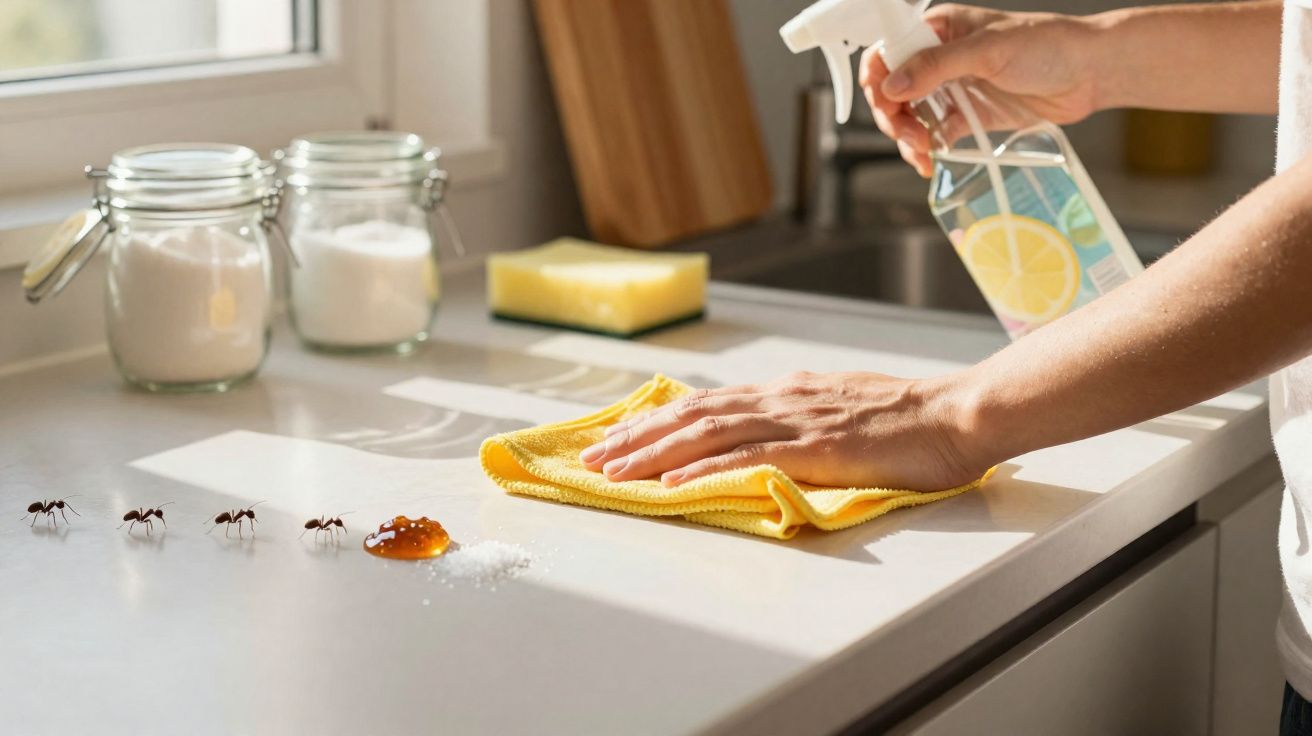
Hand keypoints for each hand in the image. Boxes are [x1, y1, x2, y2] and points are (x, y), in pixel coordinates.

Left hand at [579, 371, 988, 490]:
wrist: (955, 416)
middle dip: (637, 437)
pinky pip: (747, 458)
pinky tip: (672, 483)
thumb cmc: (907, 423)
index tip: (619, 436)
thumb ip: (798, 421)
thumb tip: (762, 439)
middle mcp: (780, 398)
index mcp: (785, 392)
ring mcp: (795, 420)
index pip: (706, 404)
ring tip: (614, 470)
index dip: (657, 421)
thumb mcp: (839, 412)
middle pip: (692, 414)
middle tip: (594, 457)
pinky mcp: (813, 447)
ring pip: (707, 432)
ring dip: (654, 452)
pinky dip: (703, 468)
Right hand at [859, 4, 1103, 175]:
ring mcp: (952, 89)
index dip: (879, 79)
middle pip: (892, 90)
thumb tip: (893, 85)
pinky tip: (930, 160)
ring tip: (922, 151)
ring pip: (909, 116)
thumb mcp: (988, 50)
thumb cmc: (1048, 45)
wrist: (1090, 73)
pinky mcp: (966, 116)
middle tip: (909, 134)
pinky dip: (926, 150)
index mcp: (939, 30)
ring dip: (907, 137)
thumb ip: (936, 66)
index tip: (887, 103)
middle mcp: (940, 58)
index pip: (888, 52)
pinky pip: (933, 135)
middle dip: (893, 115)